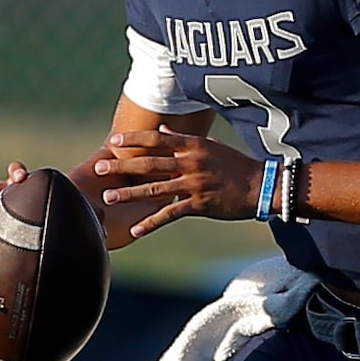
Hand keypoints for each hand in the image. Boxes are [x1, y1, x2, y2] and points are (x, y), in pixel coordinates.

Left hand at [95, 128, 263, 237]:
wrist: (261, 186)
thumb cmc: (235, 165)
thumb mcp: (210, 147)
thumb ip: (184, 141)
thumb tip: (163, 130)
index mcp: (193, 146)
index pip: (157, 139)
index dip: (133, 139)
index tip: (112, 141)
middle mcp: (190, 162)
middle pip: (149, 163)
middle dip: (122, 166)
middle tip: (98, 168)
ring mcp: (194, 184)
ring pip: (155, 189)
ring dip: (129, 193)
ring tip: (108, 198)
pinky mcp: (199, 204)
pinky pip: (170, 215)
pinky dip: (151, 223)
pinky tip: (136, 230)